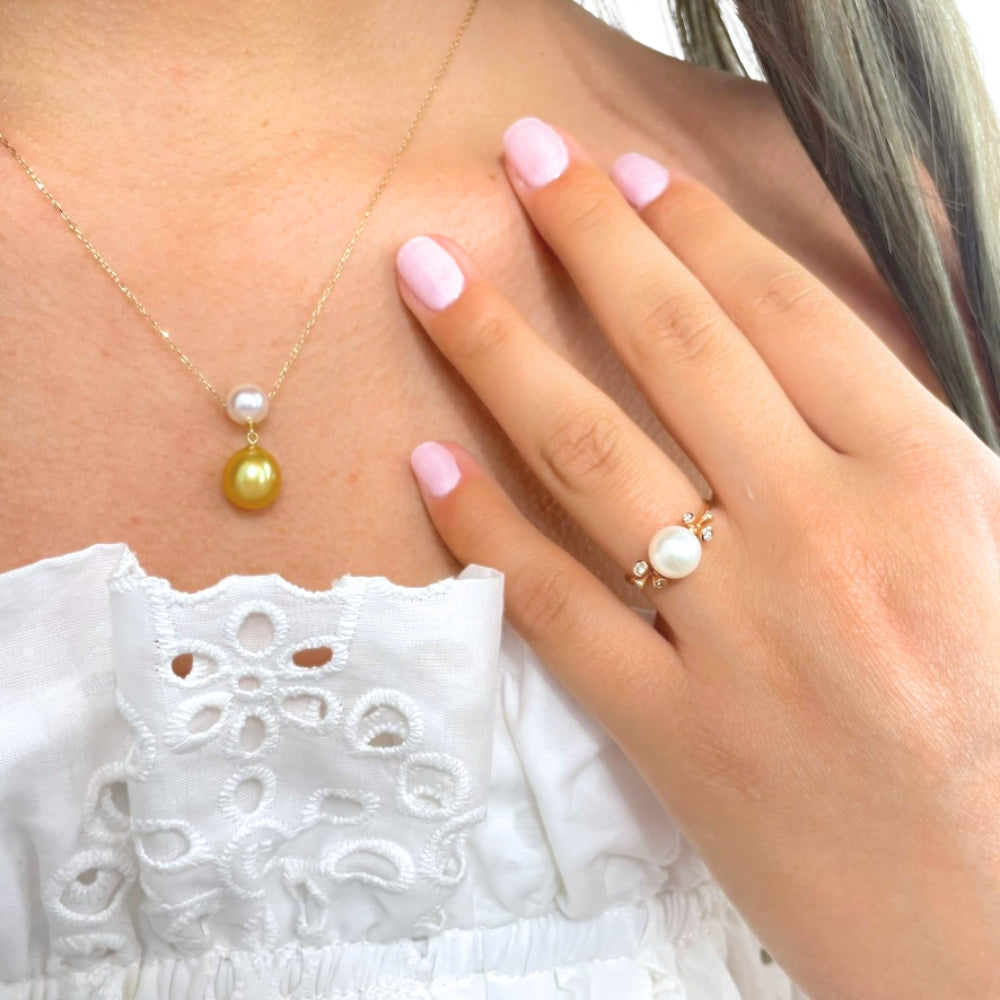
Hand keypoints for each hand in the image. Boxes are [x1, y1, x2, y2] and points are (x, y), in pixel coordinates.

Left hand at [394, 116, 999, 998]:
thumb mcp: (999, 551)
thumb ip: (909, 445)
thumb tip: (811, 351)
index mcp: (928, 489)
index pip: (787, 313)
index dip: (697, 230)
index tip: (627, 176)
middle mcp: (823, 543)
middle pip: (675, 350)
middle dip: (586, 240)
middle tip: (520, 162)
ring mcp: (737, 639)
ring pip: (589, 457)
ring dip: (498, 352)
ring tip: (432, 276)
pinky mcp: (674, 733)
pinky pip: (552, 606)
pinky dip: (481, 528)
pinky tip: (427, 463)